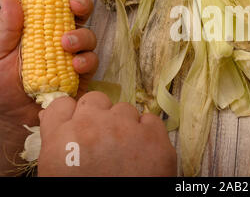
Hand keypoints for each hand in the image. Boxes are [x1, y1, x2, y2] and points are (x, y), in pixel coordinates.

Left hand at [0, 0, 97, 174]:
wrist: (9, 116)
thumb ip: (5, 30)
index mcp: (36, 23)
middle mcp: (57, 33)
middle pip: (79, 10)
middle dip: (81, 3)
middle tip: (73, 5)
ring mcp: (71, 53)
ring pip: (89, 34)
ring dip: (82, 35)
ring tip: (66, 44)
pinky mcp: (81, 74)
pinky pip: (91, 61)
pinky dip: (85, 60)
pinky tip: (74, 65)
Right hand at [38, 92, 176, 176]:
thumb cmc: (84, 196)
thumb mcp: (58, 173)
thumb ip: (59, 145)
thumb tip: (65, 126)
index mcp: (61, 139)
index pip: (61, 105)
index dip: (72, 114)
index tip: (78, 123)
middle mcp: (91, 125)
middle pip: (94, 99)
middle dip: (99, 114)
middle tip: (104, 137)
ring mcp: (125, 127)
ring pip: (124, 109)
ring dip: (125, 124)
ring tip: (126, 150)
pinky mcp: (153, 135)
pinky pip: (150, 120)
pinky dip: (148, 133)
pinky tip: (145, 152)